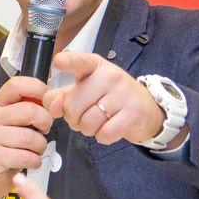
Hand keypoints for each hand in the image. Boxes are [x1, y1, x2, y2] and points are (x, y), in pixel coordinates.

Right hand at [0, 76, 53, 198]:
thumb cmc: (7, 145)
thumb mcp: (15, 122)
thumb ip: (32, 108)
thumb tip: (56, 101)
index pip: (16, 85)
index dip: (37, 88)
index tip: (46, 99)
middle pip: (29, 111)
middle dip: (45, 122)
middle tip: (44, 129)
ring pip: (31, 137)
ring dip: (40, 146)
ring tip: (35, 149)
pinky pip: (27, 157)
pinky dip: (35, 161)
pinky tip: (29, 161)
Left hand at [43, 51, 180, 146]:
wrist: (146, 109)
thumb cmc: (109, 98)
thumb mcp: (84, 91)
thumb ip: (60, 97)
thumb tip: (53, 107)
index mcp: (94, 66)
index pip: (79, 61)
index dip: (68, 62)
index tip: (58, 61)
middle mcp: (109, 75)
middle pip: (73, 106)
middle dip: (74, 119)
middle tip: (86, 114)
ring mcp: (123, 93)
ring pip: (88, 122)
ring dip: (88, 130)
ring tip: (98, 122)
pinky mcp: (133, 112)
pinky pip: (105, 133)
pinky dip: (103, 137)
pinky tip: (109, 128)